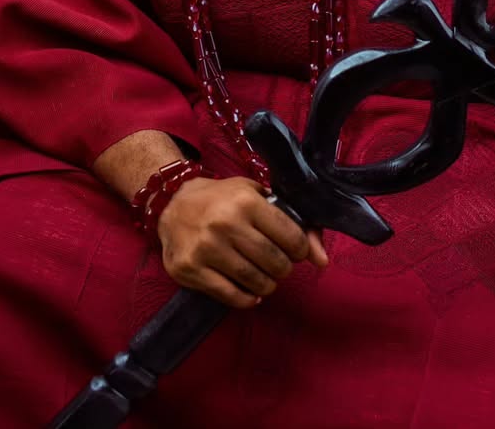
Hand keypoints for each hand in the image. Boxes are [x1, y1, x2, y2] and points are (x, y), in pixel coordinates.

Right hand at [156, 175, 329, 308]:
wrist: (172, 204)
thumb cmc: (222, 199)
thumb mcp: (256, 196)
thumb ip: (293, 222)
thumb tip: (322, 259)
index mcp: (246, 201)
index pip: (291, 237)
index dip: (300, 249)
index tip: (295, 251)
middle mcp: (226, 223)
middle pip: (275, 263)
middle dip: (283, 269)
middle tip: (278, 264)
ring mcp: (207, 248)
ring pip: (255, 282)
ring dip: (267, 285)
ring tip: (264, 276)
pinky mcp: (191, 270)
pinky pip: (231, 296)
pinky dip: (247, 298)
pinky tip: (250, 291)